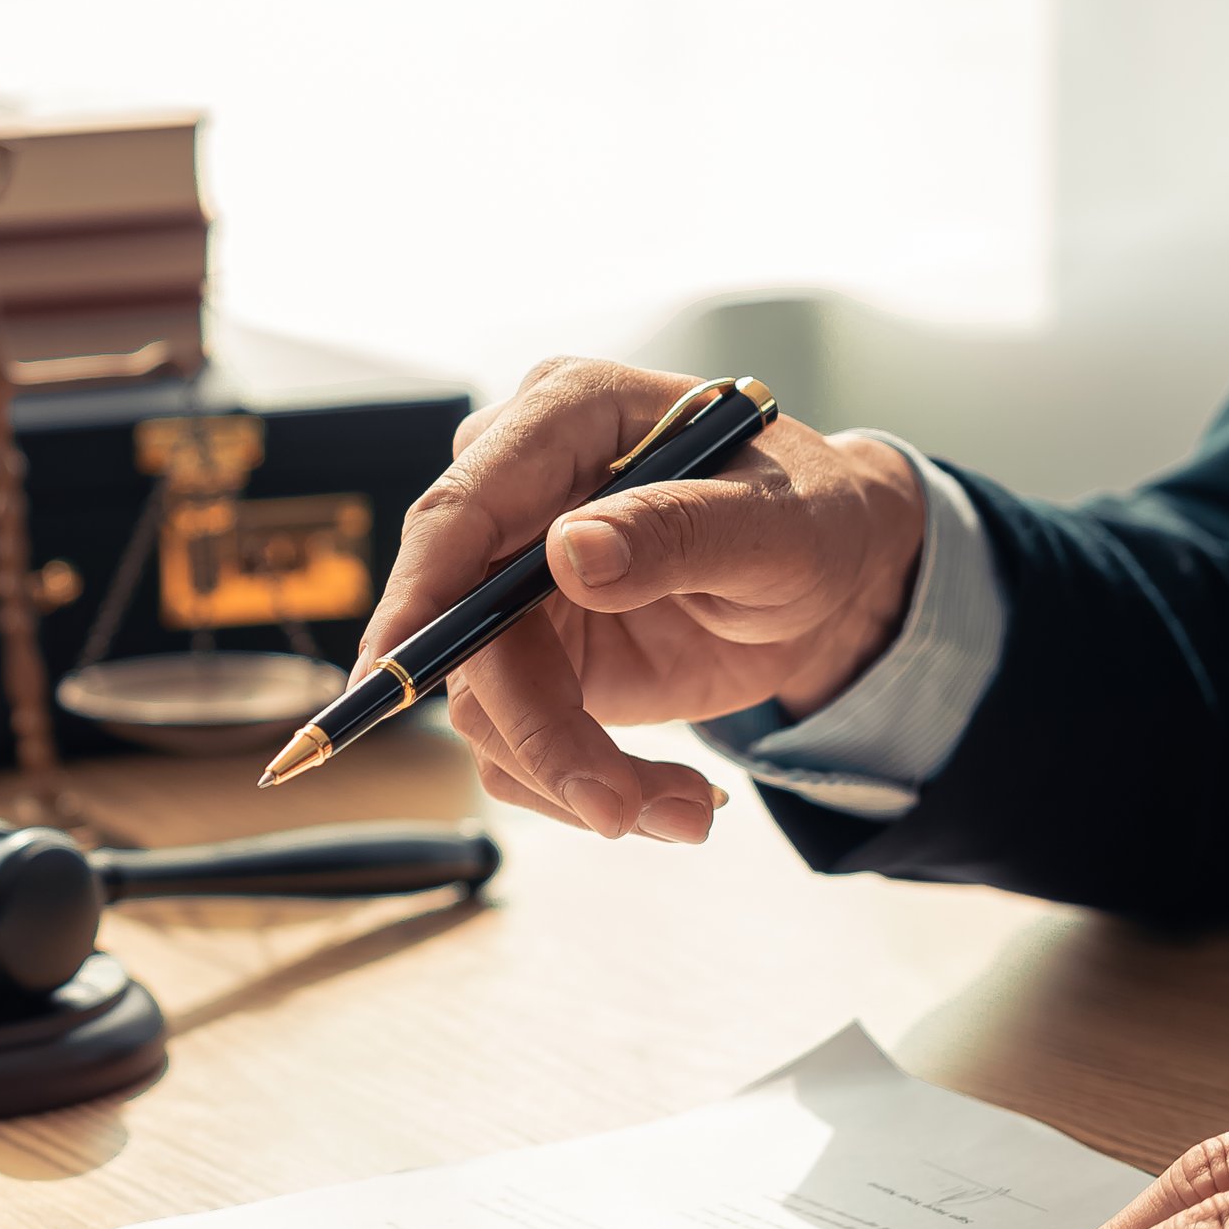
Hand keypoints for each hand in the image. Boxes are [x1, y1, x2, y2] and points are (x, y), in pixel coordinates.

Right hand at [359, 359, 924, 843]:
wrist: (833, 583)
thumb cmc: (812, 518)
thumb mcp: (774, 523)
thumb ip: (675, 529)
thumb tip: (569, 552)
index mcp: (568, 417)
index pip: (463, 508)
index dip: (420, 591)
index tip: (394, 672)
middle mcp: (523, 496)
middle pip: (461, 624)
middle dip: (535, 731)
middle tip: (617, 807)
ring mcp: (518, 581)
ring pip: (483, 700)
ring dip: (571, 776)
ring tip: (680, 810)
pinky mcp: (533, 656)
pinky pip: (515, 739)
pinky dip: (584, 787)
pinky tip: (670, 799)